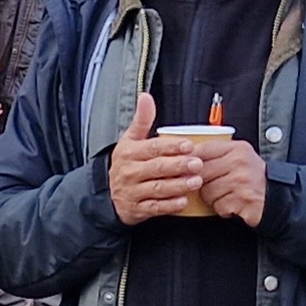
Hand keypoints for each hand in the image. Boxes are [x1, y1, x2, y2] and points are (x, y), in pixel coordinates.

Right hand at [106, 87, 199, 225]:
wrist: (108, 195)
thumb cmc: (125, 164)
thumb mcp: (129, 140)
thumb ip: (141, 120)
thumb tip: (146, 96)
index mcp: (129, 153)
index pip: (152, 148)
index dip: (171, 146)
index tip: (188, 145)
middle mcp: (129, 172)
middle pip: (157, 168)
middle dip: (178, 166)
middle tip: (197, 164)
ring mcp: (132, 192)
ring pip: (157, 189)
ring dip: (178, 186)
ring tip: (196, 181)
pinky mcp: (137, 209)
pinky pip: (154, 208)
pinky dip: (169, 205)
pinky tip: (183, 201)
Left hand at [190, 133, 267, 227]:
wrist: (276, 197)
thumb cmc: (253, 178)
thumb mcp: (239, 157)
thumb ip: (217, 155)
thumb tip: (186, 157)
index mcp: (237, 149)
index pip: (203, 149)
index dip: (190, 161)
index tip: (188, 168)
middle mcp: (240, 162)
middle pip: (201, 172)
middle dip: (202, 183)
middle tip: (211, 185)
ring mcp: (242, 181)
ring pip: (207, 192)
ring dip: (213, 198)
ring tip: (226, 195)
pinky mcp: (243, 200)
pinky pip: (219, 206)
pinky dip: (223, 209)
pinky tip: (233, 204)